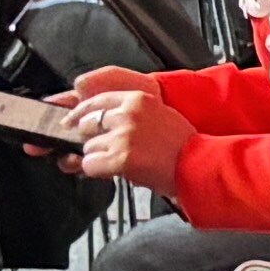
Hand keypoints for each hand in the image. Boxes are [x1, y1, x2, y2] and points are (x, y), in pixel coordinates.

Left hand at [65, 83, 195, 198]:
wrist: (198, 165)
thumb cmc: (181, 145)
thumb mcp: (159, 114)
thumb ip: (129, 113)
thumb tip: (94, 120)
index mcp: (137, 99)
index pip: (95, 101)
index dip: (80, 114)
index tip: (71, 122)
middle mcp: (127, 114)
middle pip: (85, 123)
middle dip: (90, 138)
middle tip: (105, 149)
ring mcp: (123, 136)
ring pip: (87, 147)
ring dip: (97, 157)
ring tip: (120, 162)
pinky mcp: (120, 158)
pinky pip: (90, 165)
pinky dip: (97, 171)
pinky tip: (116, 171)